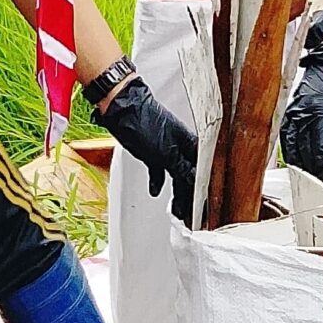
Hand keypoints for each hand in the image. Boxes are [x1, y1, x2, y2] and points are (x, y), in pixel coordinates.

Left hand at [96, 75, 198, 225]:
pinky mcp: (152, 149)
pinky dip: (158, 180)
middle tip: (189, 214)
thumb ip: (181, 170)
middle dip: (189, 195)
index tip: (201, 207)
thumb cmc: (144, 122)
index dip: (201, 190)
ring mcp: (167, 147)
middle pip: (189, 174)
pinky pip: (160, 169)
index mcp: (190, 143)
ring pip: (176, 173)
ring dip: (176, 191)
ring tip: (177, 210)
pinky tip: (156, 191)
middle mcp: (181, 145)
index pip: (201, 172)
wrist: (121, 107)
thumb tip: (194, 182)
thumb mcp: (166, 153)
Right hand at [280, 38, 322, 177]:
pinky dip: (288, 149)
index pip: (318, 147)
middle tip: (319, 183)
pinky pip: (285, 134)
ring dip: (298, 162)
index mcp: (318, 110)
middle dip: (311, 169)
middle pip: (303, 150)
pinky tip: (294, 158)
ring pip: (290, 145)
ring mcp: (293, 111)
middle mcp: (302, 112)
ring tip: (307, 176)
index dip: (321, 166)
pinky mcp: (290, 109)